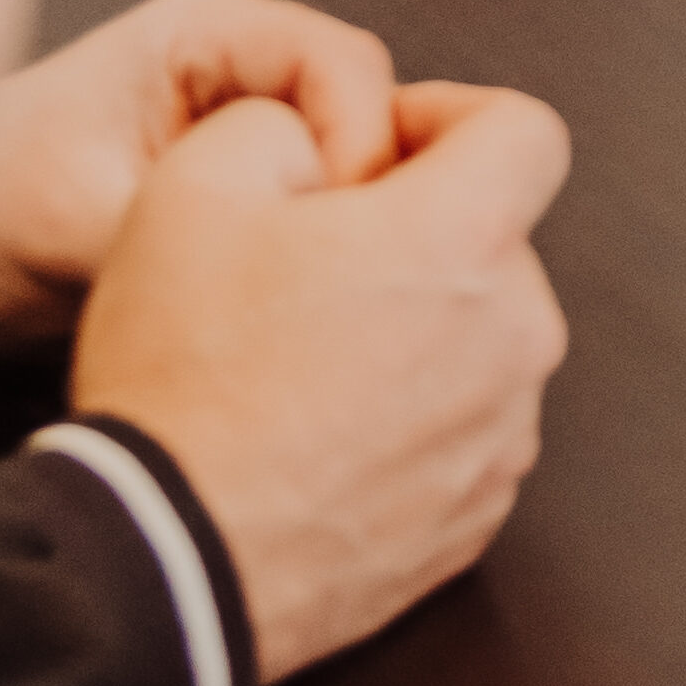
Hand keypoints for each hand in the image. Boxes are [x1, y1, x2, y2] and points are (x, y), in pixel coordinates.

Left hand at [0, 0, 402, 330]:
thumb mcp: (74, 222)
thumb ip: (185, 230)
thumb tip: (285, 262)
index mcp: (212, 31)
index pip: (346, 65)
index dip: (362, 144)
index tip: (339, 229)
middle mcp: (248, 62)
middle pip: (369, 113)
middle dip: (364, 194)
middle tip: (338, 276)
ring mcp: (253, 121)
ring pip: (355, 164)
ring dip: (342, 228)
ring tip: (314, 298)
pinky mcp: (251, 180)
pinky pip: (321, 205)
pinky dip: (320, 251)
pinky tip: (294, 306)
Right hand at [67, 80, 574, 685]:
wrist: (159, 568)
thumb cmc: (179, 376)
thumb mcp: (189, 189)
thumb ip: (277, 122)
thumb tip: (315, 140)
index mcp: (465, 238)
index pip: (526, 132)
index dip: (452, 118)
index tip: (382, 149)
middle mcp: (514, 334)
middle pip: (492, 244)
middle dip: (417, 236)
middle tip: (312, 268)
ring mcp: (502, 434)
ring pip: (478, 342)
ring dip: (415, 333)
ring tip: (303, 367)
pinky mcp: (475, 515)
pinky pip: (461, 433)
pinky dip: (409, 421)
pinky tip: (318, 439)